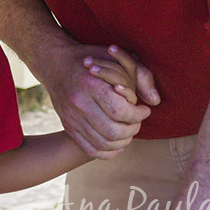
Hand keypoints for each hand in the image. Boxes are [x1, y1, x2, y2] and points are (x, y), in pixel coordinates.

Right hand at [40, 42, 158, 159]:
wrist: (54, 63)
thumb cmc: (90, 58)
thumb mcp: (116, 58)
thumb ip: (140, 75)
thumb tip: (155, 100)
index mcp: (91, 85)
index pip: (120, 111)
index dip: (138, 114)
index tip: (143, 109)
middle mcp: (79, 104)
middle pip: (113, 131)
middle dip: (133, 128)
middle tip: (137, 120)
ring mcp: (72, 118)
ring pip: (104, 143)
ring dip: (123, 141)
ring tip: (129, 130)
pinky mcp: (68, 127)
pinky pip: (91, 149)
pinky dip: (108, 152)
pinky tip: (117, 143)